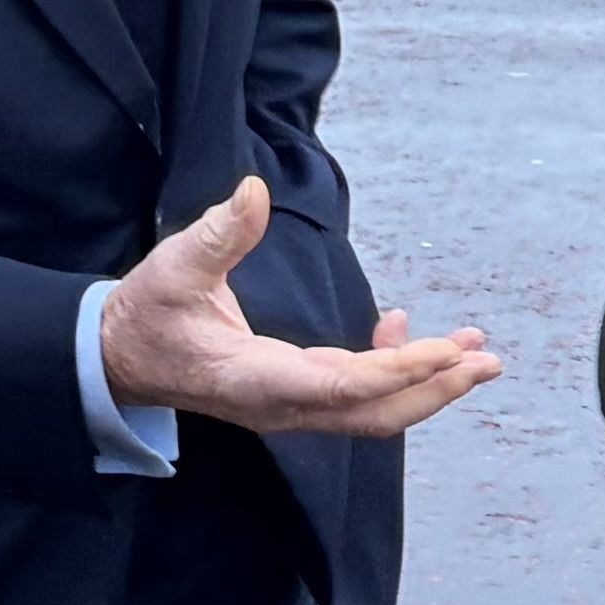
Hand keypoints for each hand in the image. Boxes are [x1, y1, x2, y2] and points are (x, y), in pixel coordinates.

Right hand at [102, 180, 498, 437]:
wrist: (119, 360)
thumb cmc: (145, 315)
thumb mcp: (173, 268)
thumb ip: (218, 234)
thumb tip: (254, 191)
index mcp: (255, 379)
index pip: (341, 387)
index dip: (398, 372)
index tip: (445, 353)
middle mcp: (281, 404)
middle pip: (373, 413)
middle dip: (435, 389)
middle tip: (486, 361)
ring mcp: (289, 405)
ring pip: (371, 409)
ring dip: (425, 383)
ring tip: (474, 354)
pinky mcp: (292, 394)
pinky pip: (354, 392)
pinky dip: (390, 365)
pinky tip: (402, 326)